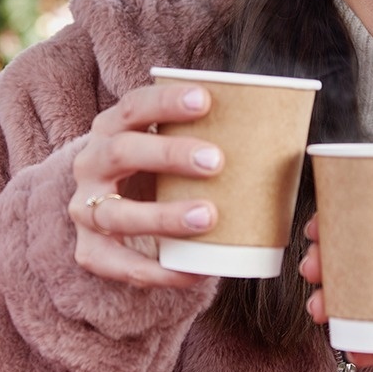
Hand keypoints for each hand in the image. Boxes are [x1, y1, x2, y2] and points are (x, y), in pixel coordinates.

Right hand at [68, 82, 223, 288]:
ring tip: (208, 217)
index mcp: (111, 128)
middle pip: (121, 152)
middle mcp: (91, 163)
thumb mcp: (168, 147)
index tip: (206, 100)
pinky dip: (158, 271)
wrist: (109, 213)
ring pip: (117, 213)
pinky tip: (195, 272)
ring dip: (163, 216)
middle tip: (216, 161)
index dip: (165, 102)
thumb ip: (208, 136)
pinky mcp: (89, 251)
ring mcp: (84, 210)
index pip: (132, 106)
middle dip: (168, 155)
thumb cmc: (158, 173)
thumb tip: (288, 126)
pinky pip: (119, 265)